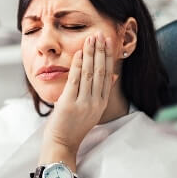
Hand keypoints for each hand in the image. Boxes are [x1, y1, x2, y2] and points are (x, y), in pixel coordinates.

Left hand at [42, 32, 116, 155]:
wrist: (62, 143)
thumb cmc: (74, 126)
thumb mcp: (93, 110)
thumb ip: (102, 92)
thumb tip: (114, 75)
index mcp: (101, 103)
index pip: (108, 75)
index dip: (108, 57)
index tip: (108, 42)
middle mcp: (95, 103)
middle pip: (101, 72)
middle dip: (101, 52)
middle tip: (100, 35)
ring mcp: (83, 103)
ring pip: (90, 74)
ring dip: (91, 55)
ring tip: (91, 39)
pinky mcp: (69, 104)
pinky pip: (75, 81)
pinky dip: (78, 65)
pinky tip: (79, 53)